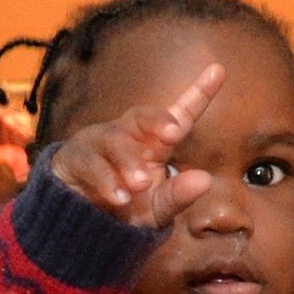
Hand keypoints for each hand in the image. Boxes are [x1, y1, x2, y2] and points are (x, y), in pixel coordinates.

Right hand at [46, 62, 220, 226]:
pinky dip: (106, 181)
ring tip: (140, 184)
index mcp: (153, 144)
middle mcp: (128, 136)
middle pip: (142, 115)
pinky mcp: (75, 159)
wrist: (83, 222)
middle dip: (157, 119)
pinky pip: (91, 164)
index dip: (197, 94)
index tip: (218, 70)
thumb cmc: (126, 208)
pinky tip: (119, 198)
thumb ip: (178, 196)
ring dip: (128, 161)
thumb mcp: (157, 208)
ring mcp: (99, 144)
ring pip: (115, 139)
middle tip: (173, 132)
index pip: (178, 116)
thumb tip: (205, 180)